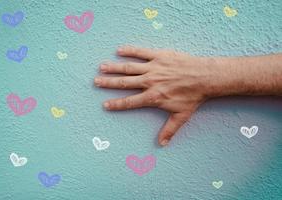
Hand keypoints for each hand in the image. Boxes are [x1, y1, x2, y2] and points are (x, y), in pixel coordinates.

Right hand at [94, 46, 216, 145]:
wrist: (204, 77)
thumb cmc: (193, 97)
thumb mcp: (181, 116)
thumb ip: (169, 130)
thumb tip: (162, 145)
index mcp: (152, 97)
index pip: (129, 102)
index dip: (116, 104)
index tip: (105, 104)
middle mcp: (149, 82)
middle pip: (124, 83)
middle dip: (108, 83)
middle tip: (96, 81)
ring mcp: (153, 68)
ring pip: (129, 68)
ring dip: (114, 67)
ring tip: (102, 67)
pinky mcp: (159, 56)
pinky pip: (141, 52)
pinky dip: (130, 51)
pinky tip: (119, 50)